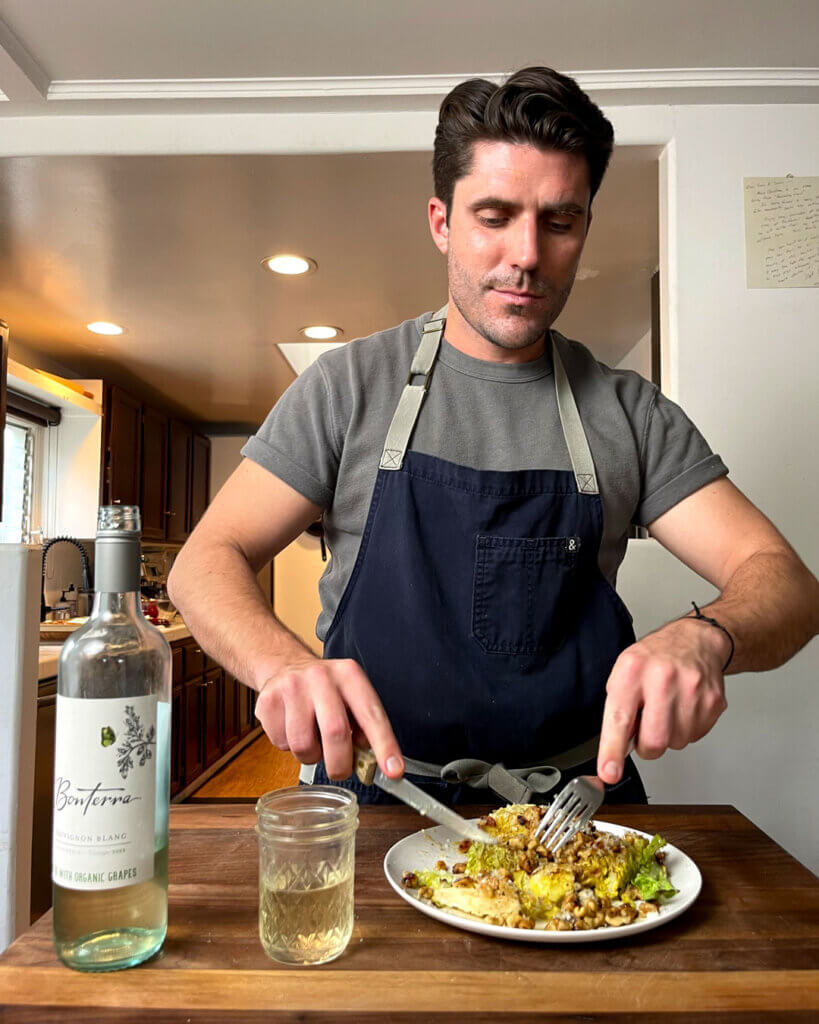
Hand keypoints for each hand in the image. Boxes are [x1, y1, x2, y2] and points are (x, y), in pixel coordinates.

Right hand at [254, 656, 404, 781]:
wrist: (284, 665)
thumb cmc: (324, 690)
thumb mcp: (350, 696)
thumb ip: (364, 725)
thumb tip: (374, 760)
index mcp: (349, 675)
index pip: (371, 714)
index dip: (385, 745)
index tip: (394, 770)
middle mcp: (321, 677)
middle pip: (336, 732)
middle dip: (341, 763)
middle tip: (341, 770)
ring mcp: (291, 687)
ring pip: (303, 745)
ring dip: (311, 755)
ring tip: (312, 740)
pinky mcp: (267, 701)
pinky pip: (280, 744)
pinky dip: (288, 747)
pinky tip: (291, 729)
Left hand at [597, 616, 729, 783]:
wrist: (696, 641)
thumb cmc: (655, 658)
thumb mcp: (625, 672)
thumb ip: (618, 709)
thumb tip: (616, 749)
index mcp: (632, 670)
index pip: (619, 718)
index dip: (613, 750)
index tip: (609, 772)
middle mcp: (662, 678)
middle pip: (654, 741)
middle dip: (647, 745)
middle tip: (646, 726)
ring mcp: (692, 690)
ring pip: (676, 743)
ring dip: (669, 734)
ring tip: (667, 708)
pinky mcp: (713, 701)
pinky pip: (695, 736)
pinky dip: (686, 729)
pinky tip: (683, 707)